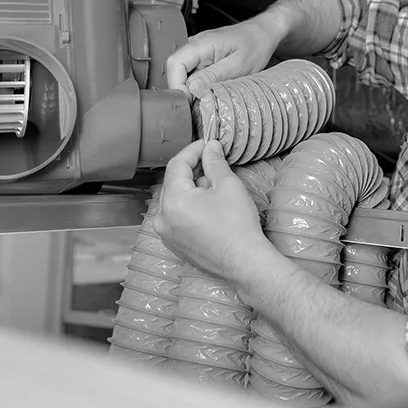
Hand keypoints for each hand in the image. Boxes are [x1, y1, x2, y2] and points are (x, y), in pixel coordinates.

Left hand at [154, 139, 269, 282]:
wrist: (245, 262)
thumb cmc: (237, 225)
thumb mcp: (227, 185)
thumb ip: (214, 162)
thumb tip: (210, 147)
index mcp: (173, 201)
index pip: (176, 165)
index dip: (193, 150)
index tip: (208, 144)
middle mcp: (163, 218)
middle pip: (174, 182)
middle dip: (193, 170)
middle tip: (213, 163)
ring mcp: (166, 233)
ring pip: (175, 200)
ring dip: (192, 189)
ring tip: (215, 188)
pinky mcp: (174, 244)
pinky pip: (177, 216)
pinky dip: (190, 206)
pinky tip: (210, 207)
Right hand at [166, 18, 279, 98]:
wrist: (264, 33)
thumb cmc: (256, 44)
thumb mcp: (238, 65)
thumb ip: (213, 76)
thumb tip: (191, 88)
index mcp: (202, 43)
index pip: (174, 64)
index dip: (177, 85)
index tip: (189, 100)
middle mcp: (196, 45)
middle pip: (176, 71)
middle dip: (186, 90)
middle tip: (202, 102)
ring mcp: (199, 52)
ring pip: (185, 74)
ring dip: (194, 88)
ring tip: (211, 96)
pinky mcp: (204, 58)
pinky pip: (195, 74)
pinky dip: (201, 85)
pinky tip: (214, 89)